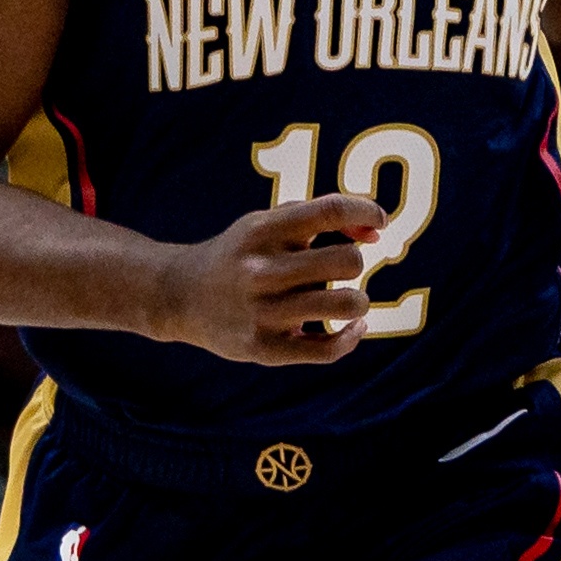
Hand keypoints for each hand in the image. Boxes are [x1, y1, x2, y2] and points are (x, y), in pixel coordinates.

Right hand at [151, 195, 383, 364]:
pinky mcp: (265, 349)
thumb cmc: (241, 256)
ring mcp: (263, 313)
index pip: (331, 211)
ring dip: (357, 302)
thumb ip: (317, 217)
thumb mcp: (267, 224)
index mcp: (263, 231)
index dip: (367, 213)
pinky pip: (329, 349)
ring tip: (345, 301)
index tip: (380, 223)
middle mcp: (262, 271)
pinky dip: (352, 336)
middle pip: (348, 261)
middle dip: (355, 262)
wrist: (180, 296)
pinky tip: (352, 327)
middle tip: (338, 270)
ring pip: (346, 305)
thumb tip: (376, 231)